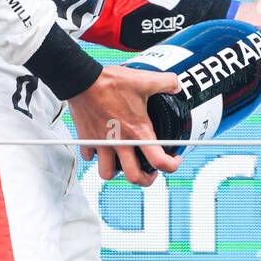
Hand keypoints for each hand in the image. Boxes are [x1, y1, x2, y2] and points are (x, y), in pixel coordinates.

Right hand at [68, 65, 182, 185]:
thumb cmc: (111, 83)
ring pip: (107, 173)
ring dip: (117, 172)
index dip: (171, 165)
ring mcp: (102, 143)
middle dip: (146, 180)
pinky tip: (103, 147)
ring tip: (124, 163)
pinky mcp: (86, 139)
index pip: (159, 160)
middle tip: (151, 172)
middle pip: (134, 177)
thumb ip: (167, 82)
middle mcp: (120, 142)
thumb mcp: (145, 80)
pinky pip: (90, 156)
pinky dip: (96, 156)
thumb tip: (177, 85)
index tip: (174, 160)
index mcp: (138, 131)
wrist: (82, 80)